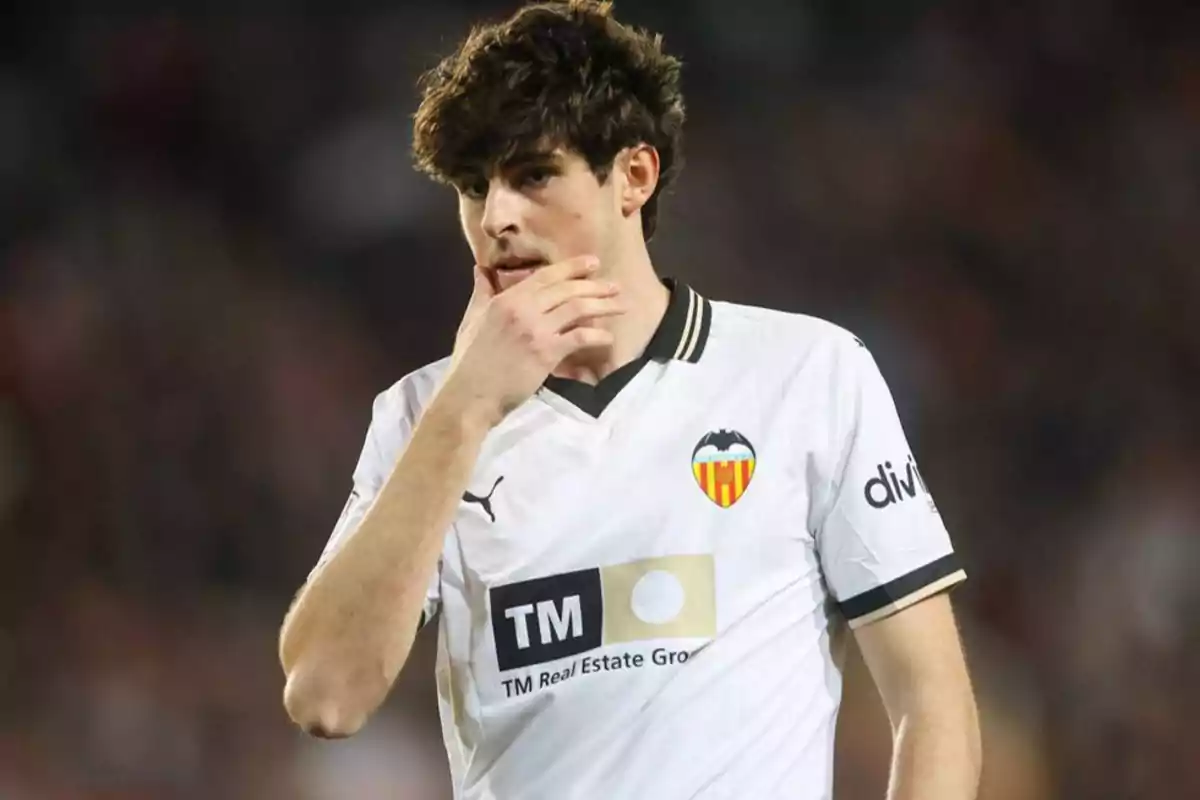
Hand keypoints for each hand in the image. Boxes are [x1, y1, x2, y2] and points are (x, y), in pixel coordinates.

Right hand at [442, 256, 623, 425]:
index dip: (572, 267)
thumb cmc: (469, 360)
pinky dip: (597, 336)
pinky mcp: (546, 353)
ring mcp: (536, 330)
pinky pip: (579, 338)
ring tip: (621, 305)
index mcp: (506, 299)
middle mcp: (523, 309)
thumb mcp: (472, 319)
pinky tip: (608, 337)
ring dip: (603, 306)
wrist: (470, 395)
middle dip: (595, 286)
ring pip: (577, 309)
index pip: (545, 276)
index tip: (592, 262)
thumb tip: (481, 270)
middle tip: (615, 286)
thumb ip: (482, 293)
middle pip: (567, 290)